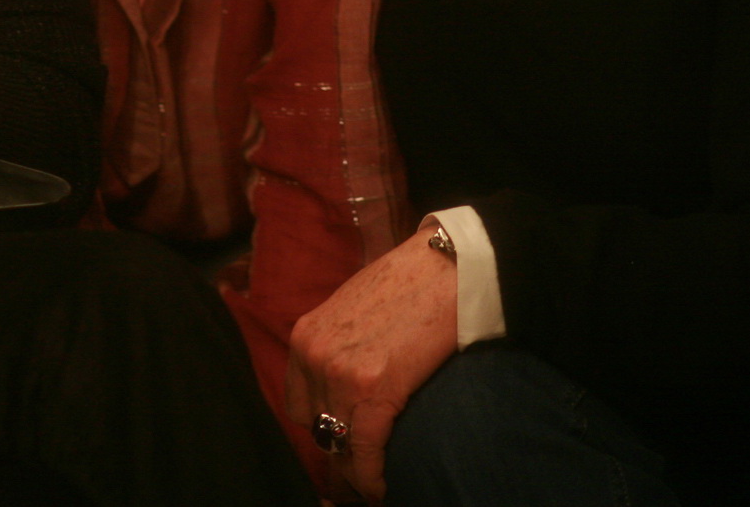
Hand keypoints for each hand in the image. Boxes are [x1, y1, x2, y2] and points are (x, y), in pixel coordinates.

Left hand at [288, 224, 459, 500]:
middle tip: (364, 464)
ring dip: (358, 467)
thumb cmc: (412, 283)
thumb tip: (353, 381)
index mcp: (306, 336)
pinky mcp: (373, 389)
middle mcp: (313, 355)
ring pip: (339, 443)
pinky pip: (364, 450)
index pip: (300, 403)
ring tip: (376, 480)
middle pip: (317, 426)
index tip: (345, 442)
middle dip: (341, 448)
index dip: (325, 426)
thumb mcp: (357, 309)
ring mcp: (339, 373)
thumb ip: (343, 345)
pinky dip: (373, 477)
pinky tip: (383, 488)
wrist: (449, 265)